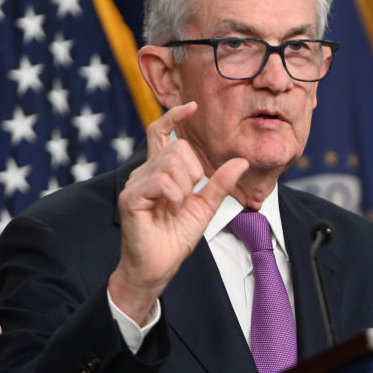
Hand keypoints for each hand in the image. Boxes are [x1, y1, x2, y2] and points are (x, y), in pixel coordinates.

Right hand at [108, 102, 247, 324]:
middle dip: (194, 173)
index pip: (162, 132)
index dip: (175, 117)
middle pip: (179, 148)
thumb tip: (241, 161)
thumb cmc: (176, 236)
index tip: (192, 106)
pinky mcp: (130, 197)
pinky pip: (162, 181)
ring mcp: (135, 183)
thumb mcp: (206, 206)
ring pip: (172, 163)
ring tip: (176, 207)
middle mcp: (144, 172)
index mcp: (160, 171)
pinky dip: (175, 196)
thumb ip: (221, 183)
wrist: (158, 266)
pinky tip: (170, 209)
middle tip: (186, 199)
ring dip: (185, 187)